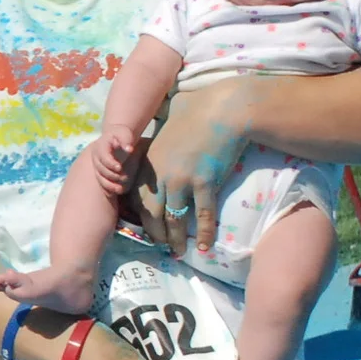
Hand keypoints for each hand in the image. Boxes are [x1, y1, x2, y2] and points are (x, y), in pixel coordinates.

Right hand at [91, 129, 139, 195]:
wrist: (115, 137)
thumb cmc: (121, 135)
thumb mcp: (125, 133)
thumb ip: (126, 140)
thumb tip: (129, 149)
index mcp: (100, 146)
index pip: (103, 157)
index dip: (110, 163)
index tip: (120, 167)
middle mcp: (96, 157)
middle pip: (100, 169)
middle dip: (112, 175)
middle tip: (124, 177)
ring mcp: (96, 165)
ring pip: (100, 177)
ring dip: (109, 184)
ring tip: (120, 189)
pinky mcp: (100, 171)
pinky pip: (101, 181)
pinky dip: (107, 188)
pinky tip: (114, 193)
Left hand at [137, 80, 257, 255]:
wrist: (224, 109)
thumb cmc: (197, 107)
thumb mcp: (168, 118)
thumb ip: (162, 126)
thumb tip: (164, 116)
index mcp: (148, 160)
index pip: (136, 195)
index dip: (139, 213)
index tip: (146, 223)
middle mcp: (160, 174)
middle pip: (151, 213)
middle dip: (154, 232)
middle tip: (160, 245)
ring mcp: (182, 181)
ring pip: (173, 219)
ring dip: (175, 239)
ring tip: (177, 252)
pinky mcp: (205, 184)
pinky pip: (202, 216)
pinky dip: (203, 233)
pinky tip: (203, 246)